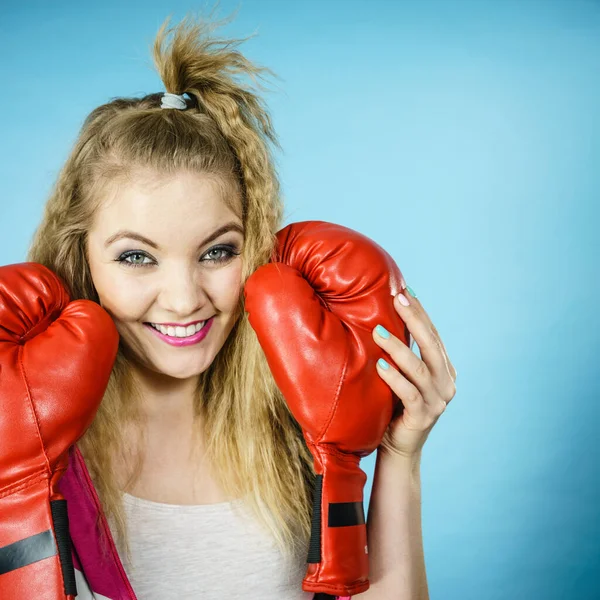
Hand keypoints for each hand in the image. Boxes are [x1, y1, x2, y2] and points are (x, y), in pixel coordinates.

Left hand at [372, 284, 456, 459]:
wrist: (398, 448)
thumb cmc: (395, 405)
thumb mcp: (403, 375)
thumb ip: (402, 353)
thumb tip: (382, 316)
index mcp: (444, 369)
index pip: (432, 334)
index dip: (420, 312)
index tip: (404, 290)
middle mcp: (446, 382)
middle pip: (430, 345)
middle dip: (414, 319)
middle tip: (397, 299)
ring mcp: (438, 401)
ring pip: (418, 367)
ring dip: (397, 347)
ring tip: (377, 330)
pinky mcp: (424, 416)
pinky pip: (409, 393)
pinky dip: (394, 378)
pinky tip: (379, 365)